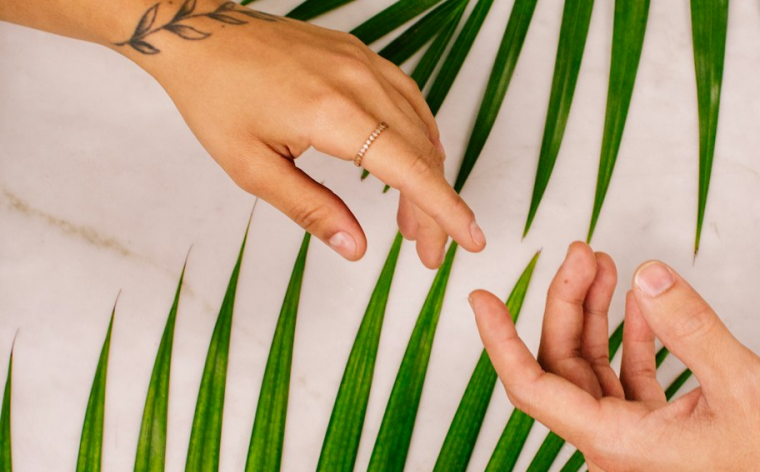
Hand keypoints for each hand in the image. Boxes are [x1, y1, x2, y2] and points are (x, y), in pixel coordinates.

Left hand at [117, 1, 486, 266]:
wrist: (198, 34)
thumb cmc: (216, 98)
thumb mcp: (253, 168)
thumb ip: (311, 209)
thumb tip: (356, 247)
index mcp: (334, 114)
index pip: (410, 170)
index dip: (445, 210)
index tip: (471, 239)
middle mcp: (360, 83)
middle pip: (422, 154)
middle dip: (433, 209)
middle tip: (428, 251)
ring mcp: (364, 63)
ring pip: (420, 126)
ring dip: (427, 176)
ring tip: (413, 219)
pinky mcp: (361, 55)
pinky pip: (409, 98)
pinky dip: (419, 136)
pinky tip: (412, 160)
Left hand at [470, 242, 759, 471]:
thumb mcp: (741, 388)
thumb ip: (692, 327)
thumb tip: (649, 276)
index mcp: (615, 441)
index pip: (531, 387)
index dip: (499, 341)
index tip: (481, 299)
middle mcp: (611, 443)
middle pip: (563, 364)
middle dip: (566, 302)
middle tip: (581, 251)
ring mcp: (630, 440)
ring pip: (591, 369)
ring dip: (595, 315)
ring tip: (604, 265)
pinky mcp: (653, 434)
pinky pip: (624, 380)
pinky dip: (629, 339)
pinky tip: (640, 306)